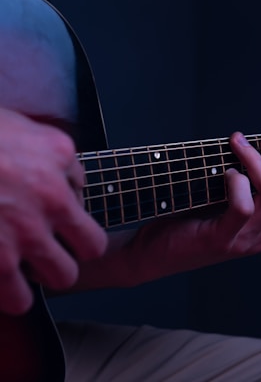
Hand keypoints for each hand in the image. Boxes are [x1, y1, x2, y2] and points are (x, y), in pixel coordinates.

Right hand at [0, 108, 106, 314]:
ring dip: (48, 273)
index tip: (49, 207)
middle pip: (92, 244)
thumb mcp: (14, 123)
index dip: (66, 201)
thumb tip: (64, 172)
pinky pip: (20, 298)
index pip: (83, 190)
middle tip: (53, 243)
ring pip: (64, 275)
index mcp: (57, 155)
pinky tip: (2, 280)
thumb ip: (44, 145)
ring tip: (27, 264)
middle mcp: (51, 196)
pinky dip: (13, 294)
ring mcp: (26, 231)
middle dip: (74, 247)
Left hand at [75, 132, 260, 288]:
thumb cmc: (182, 224)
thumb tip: (246, 151)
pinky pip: (243, 207)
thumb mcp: (217, 205)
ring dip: (256, 163)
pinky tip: (224, 175)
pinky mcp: (219, 240)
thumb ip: (237, 189)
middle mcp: (259, 238)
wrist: (150, 256)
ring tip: (238, 148)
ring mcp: (241, 242)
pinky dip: (237, 183)